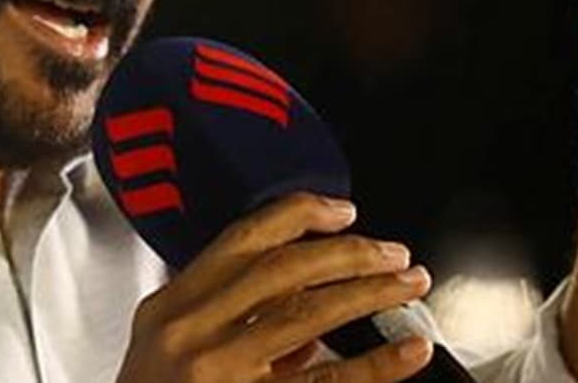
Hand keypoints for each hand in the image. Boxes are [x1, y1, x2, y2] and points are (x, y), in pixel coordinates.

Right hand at [116, 192, 434, 382]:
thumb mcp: (169, 353)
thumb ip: (227, 321)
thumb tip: (303, 304)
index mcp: (169, 308)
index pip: (241, 240)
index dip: (299, 216)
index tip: (342, 211)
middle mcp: (191, 333)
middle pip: (283, 270)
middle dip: (349, 253)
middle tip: (393, 253)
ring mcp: (219, 371)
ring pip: (308, 314)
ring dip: (370, 293)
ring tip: (409, 285)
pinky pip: (326, 381)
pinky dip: (376, 364)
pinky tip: (407, 351)